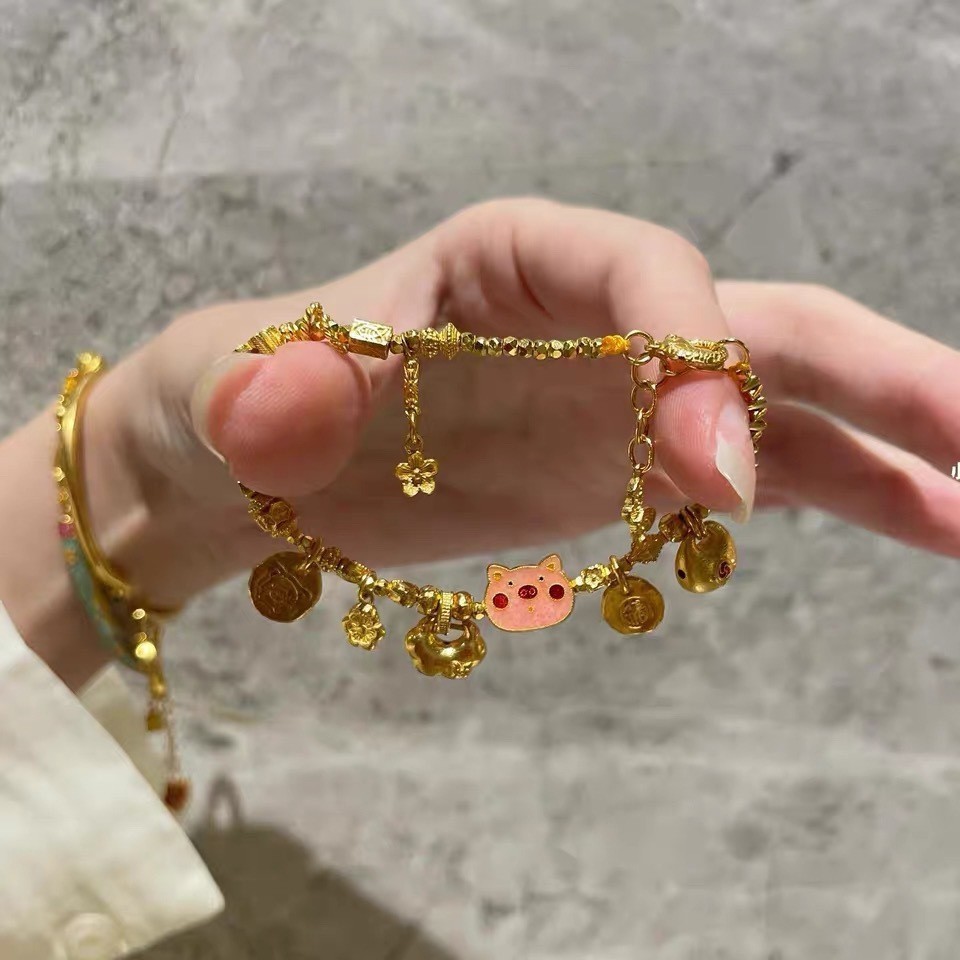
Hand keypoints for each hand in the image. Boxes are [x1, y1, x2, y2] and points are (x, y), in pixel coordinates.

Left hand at [90, 199, 959, 608]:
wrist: (258, 465)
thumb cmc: (245, 400)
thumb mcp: (235, 390)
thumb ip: (267, 395)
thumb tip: (284, 410)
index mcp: (508, 259)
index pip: (638, 270)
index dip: (690, 356)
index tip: (712, 477)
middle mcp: (589, 313)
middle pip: (750, 319)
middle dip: (863, 370)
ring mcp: (622, 393)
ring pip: (781, 399)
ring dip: (888, 440)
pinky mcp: (629, 465)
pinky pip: (757, 475)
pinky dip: (845, 494)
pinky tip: (930, 525)